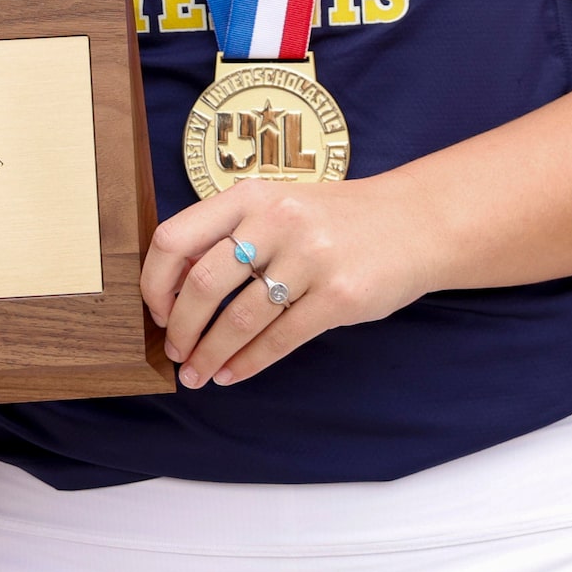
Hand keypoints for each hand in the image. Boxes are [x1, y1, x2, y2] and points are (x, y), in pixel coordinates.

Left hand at [141, 176, 429, 389]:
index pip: (175, 238)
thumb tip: (174, 286)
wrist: (415, 222)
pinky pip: (279, 338)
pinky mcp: (338, 297)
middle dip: (181, 328)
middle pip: (202, 283)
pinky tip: (232, 374)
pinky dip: (248, 363)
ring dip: (210, 354)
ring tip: (197, 373)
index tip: (157, 311)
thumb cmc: (336, 219)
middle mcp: (275, 221)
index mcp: (250, 197)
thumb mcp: (278, 206)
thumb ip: (232, 233)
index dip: (156, 282)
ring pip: (239, 318)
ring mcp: (309, 258)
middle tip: (175, 352)